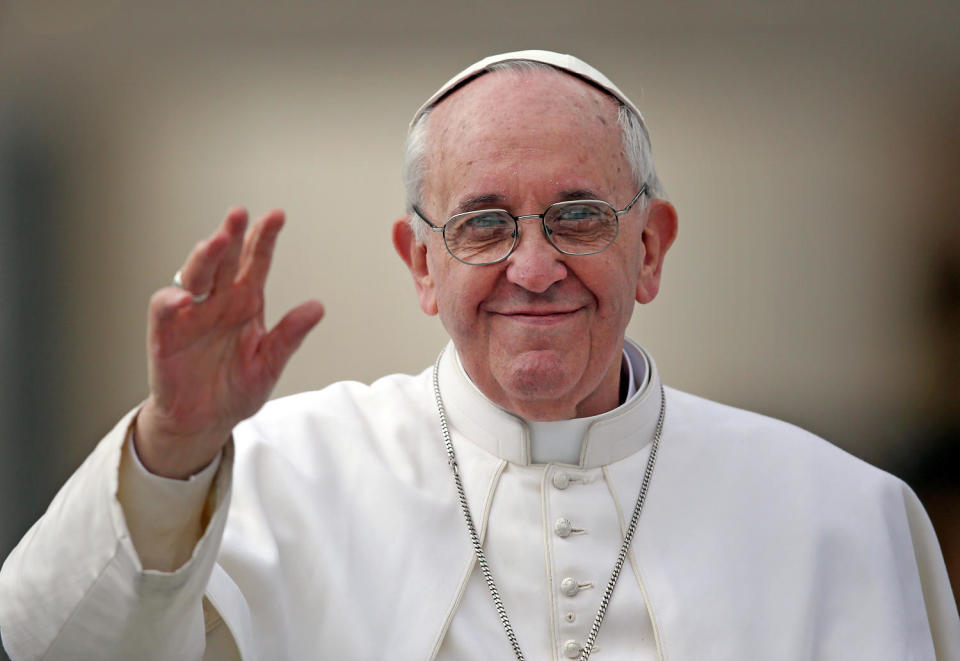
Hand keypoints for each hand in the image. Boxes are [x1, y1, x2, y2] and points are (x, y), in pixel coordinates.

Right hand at [135, 208, 323, 477]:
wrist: (204, 422)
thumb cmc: (235, 389)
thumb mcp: (270, 364)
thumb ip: (290, 336)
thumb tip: (317, 307)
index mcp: (246, 302)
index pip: (256, 262)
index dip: (264, 239)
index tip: (276, 216)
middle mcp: (218, 301)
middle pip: (225, 260)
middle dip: (231, 235)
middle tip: (240, 214)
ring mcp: (191, 315)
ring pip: (195, 275)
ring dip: (204, 258)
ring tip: (215, 242)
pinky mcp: (165, 335)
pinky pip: (164, 310)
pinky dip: (171, 301)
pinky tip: (184, 298)